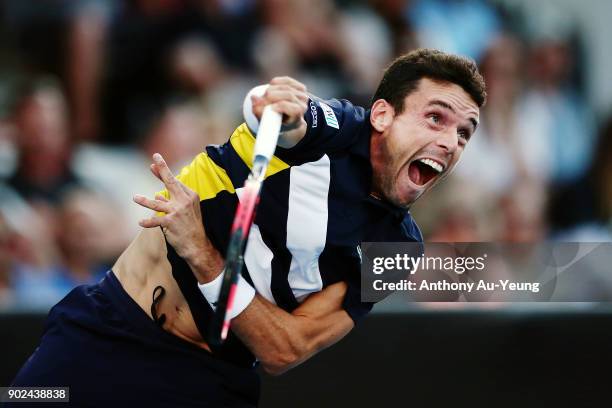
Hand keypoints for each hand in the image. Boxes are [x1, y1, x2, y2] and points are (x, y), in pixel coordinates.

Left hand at [133, 153, 222, 282]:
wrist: (197, 244)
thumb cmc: (191, 226)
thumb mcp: (186, 210)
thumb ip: (172, 201)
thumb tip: (157, 195)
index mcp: (190, 195)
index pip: (174, 181)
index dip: (162, 172)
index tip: (154, 163)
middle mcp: (184, 201)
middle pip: (170, 182)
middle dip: (162, 170)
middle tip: (154, 161)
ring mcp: (177, 211)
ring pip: (157, 203)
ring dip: (144, 201)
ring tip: (134, 198)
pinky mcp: (171, 222)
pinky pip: (155, 221)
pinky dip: (147, 222)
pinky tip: (140, 222)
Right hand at [251, 76, 308, 130]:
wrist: (287, 119)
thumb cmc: (276, 122)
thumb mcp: (267, 122)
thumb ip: (259, 112)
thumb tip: (253, 98)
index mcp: (299, 117)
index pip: (294, 108)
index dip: (282, 106)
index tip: (270, 107)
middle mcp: (304, 105)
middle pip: (288, 94)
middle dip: (270, 96)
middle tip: (259, 100)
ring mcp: (303, 94)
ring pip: (285, 86)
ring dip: (270, 90)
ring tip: (264, 97)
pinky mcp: (299, 86)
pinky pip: (285, 80)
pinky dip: (275, 83)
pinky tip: (270, 88)